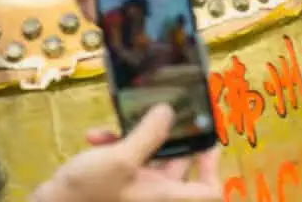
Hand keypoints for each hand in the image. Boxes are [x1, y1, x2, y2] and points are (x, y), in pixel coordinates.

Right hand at [32, 105, 220, 201]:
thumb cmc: (88, 193)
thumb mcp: (120, 159)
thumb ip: (148, 134)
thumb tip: (169, 111)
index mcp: (164, 197)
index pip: (209, 193)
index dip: (213, 169)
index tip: (206, 140)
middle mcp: (155, 196)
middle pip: (179, 166)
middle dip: (169, 136)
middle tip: (163, 109)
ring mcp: (135, 192)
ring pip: (150, 158)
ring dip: (136, 136)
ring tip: (118, 121)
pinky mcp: (116, 187)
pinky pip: (127, 162)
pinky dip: (115, 146)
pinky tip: (95, 135)